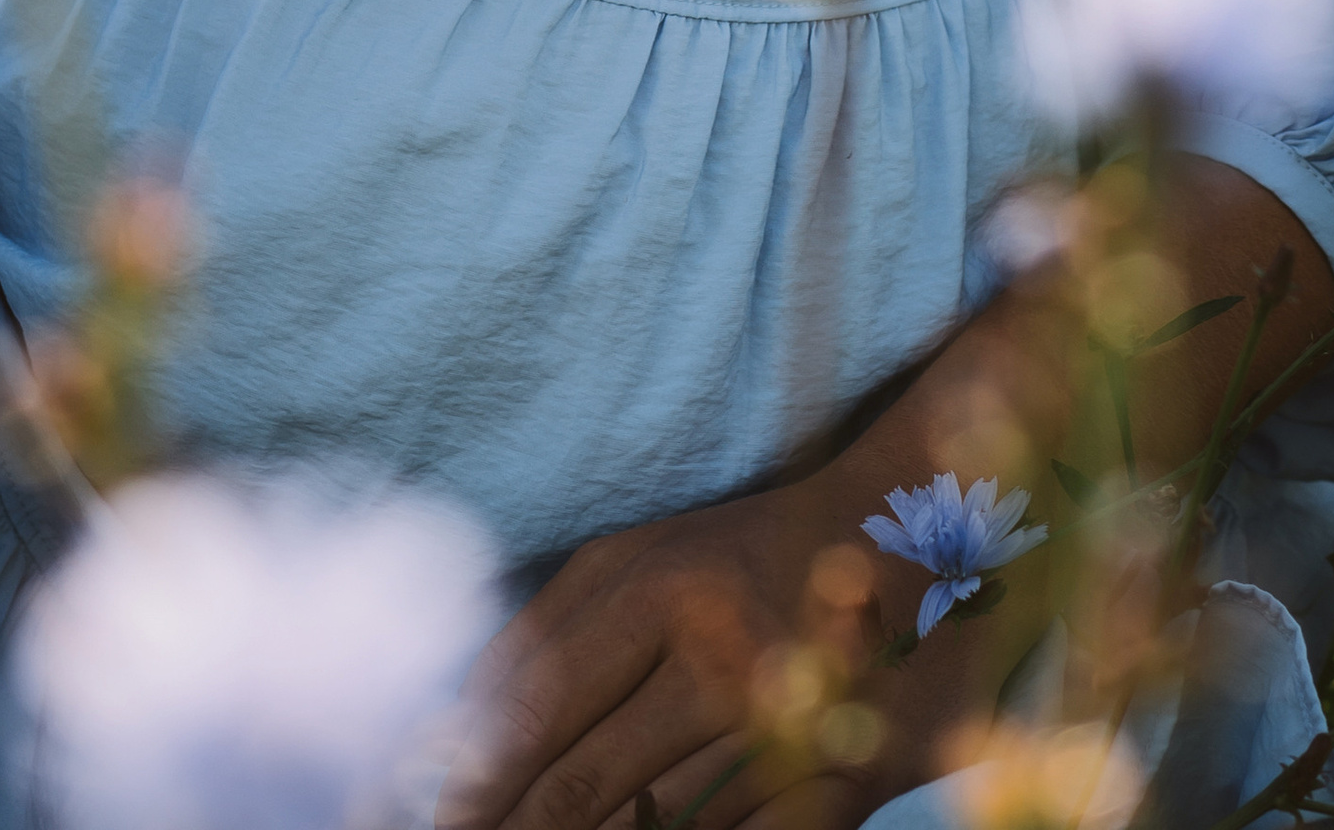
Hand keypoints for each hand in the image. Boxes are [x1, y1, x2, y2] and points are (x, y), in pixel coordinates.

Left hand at [438, 476, 1014, 829]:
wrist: (897, 532)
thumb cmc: (732, 554)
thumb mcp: (632, 561)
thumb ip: (545, 632)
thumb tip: (455, 728)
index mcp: (655, 585)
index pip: (541, 705)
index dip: (480, 778)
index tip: (436, 821)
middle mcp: (717, 653)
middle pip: (587, 783)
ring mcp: (782, 723)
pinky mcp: (838, 783)